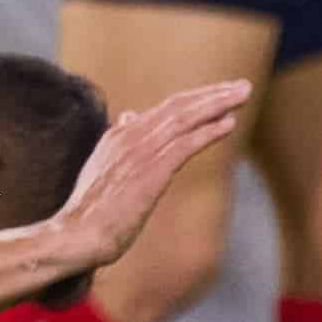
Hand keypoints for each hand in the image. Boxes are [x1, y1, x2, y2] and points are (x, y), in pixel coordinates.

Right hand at [49, 76, 252, 273]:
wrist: (78, 234)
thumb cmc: (91, 210)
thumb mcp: (103, 168)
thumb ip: (118, 141)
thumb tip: (130, 116)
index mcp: (118, 136)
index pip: (163, 110)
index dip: (195, 99)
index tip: (220, 94)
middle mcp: (128, 136)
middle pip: (177, 107)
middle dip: (212, 94)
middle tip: (242, 86)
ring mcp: (138, 152)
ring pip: (183, 119)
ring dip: (216, 104)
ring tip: (243, 94)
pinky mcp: (150, 171)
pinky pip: (184, 144)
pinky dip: (208, 132)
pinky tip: (229, 124)